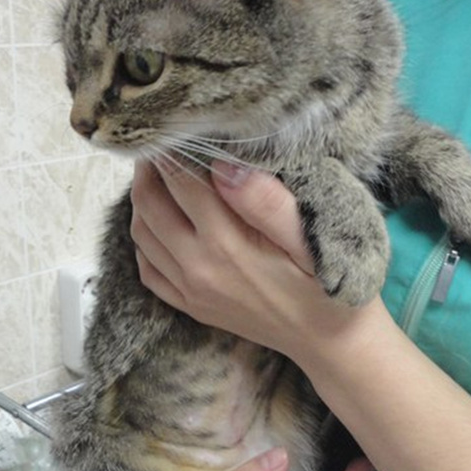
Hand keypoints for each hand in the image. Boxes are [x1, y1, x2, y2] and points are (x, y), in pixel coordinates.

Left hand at [130, 160, 378, 368]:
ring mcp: (189, 290)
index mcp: (226, 242)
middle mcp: (198, 267)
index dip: (173, 150)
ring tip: (157, 175)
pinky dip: (143, 241)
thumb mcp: (308, 236)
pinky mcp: (190, 306)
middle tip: (160, 143)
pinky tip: (158, 223)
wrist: (329, 342)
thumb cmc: (325, 282)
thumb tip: (223, 165)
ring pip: (141, 233)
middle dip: (150, 169)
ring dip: (142, 200)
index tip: (176, 128)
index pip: (180, 181)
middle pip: (150, 203)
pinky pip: (147, 270)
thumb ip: (265, 199)